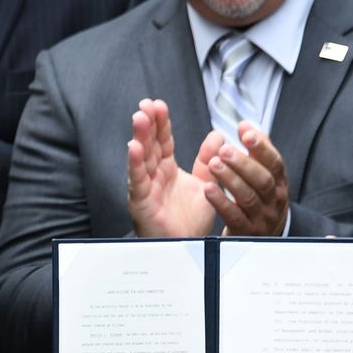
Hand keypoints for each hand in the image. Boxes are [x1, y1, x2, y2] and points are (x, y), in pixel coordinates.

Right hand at [125, 99, 218, 236]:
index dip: (161, 123)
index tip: (158, 105)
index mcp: (167, 169)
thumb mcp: (205, 183)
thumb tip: (218, 136)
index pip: (163, 141)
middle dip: (147, 124)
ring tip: (139, 117)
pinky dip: (135, 164)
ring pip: (141, 158)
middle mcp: (154, 175)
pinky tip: (133, 147)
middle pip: (150, 145)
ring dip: (139, 137)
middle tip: (146, 105)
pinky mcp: (142, 202)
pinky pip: (138, 181)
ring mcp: (146, 187)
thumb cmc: (189, 219)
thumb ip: (208, 160)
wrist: (188, 248)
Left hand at [206, 123, 289, 235]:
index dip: (262, 147)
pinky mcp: (245, 232)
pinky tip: (207, 189)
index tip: (246, 133)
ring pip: (248, 198)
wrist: (263, 239)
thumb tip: (245, 125)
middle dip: (243, 163)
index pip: (275, 163)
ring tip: (213, 165)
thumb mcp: (263, 176)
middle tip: (224, 150)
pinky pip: (233, 216)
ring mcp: (261, 218)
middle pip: (263, 180)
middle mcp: (273, 200)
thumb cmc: (259, 200)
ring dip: (230, 179)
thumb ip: (255, 150)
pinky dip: (220, 202)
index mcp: (278, 183)